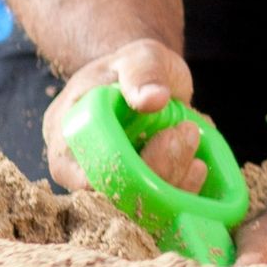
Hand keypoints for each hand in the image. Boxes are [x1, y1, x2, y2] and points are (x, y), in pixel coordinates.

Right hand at [43, 40, 200, 194]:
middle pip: (113, 197)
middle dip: (159, 171)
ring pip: (137, 209)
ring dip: (175, 181)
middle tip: (187, 132)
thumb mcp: (139, 58)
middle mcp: (80, 168)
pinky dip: (183, 189)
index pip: (82, 172)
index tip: (166, 137)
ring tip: (194, 139)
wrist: (146, 83)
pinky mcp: (137, 193)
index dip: (123, 170)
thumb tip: (153, 99)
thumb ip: (142, 73)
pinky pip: (157, 207)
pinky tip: (199, 165)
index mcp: (67, 134)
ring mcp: (109, 183)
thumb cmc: (136, 69)